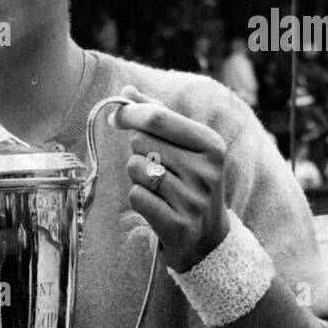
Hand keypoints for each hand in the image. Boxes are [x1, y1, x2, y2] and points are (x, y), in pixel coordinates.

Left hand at [112, 85, 230, 272]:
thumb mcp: (185, 146)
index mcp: (211, 144)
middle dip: (137, 151)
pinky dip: (138, 198)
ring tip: (158, 187)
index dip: (130, 113)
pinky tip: (156, 205)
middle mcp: (206, 171)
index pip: (158, 117)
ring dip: (137, 176)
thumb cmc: (189, 182)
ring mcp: (194, 200)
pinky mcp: (178, 225)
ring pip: (136, 169)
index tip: (116, 117)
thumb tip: (127, 90)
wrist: (206, 237)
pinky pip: (136, 196)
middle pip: (141, 142)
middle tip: (154, 165)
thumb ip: (158, 115)